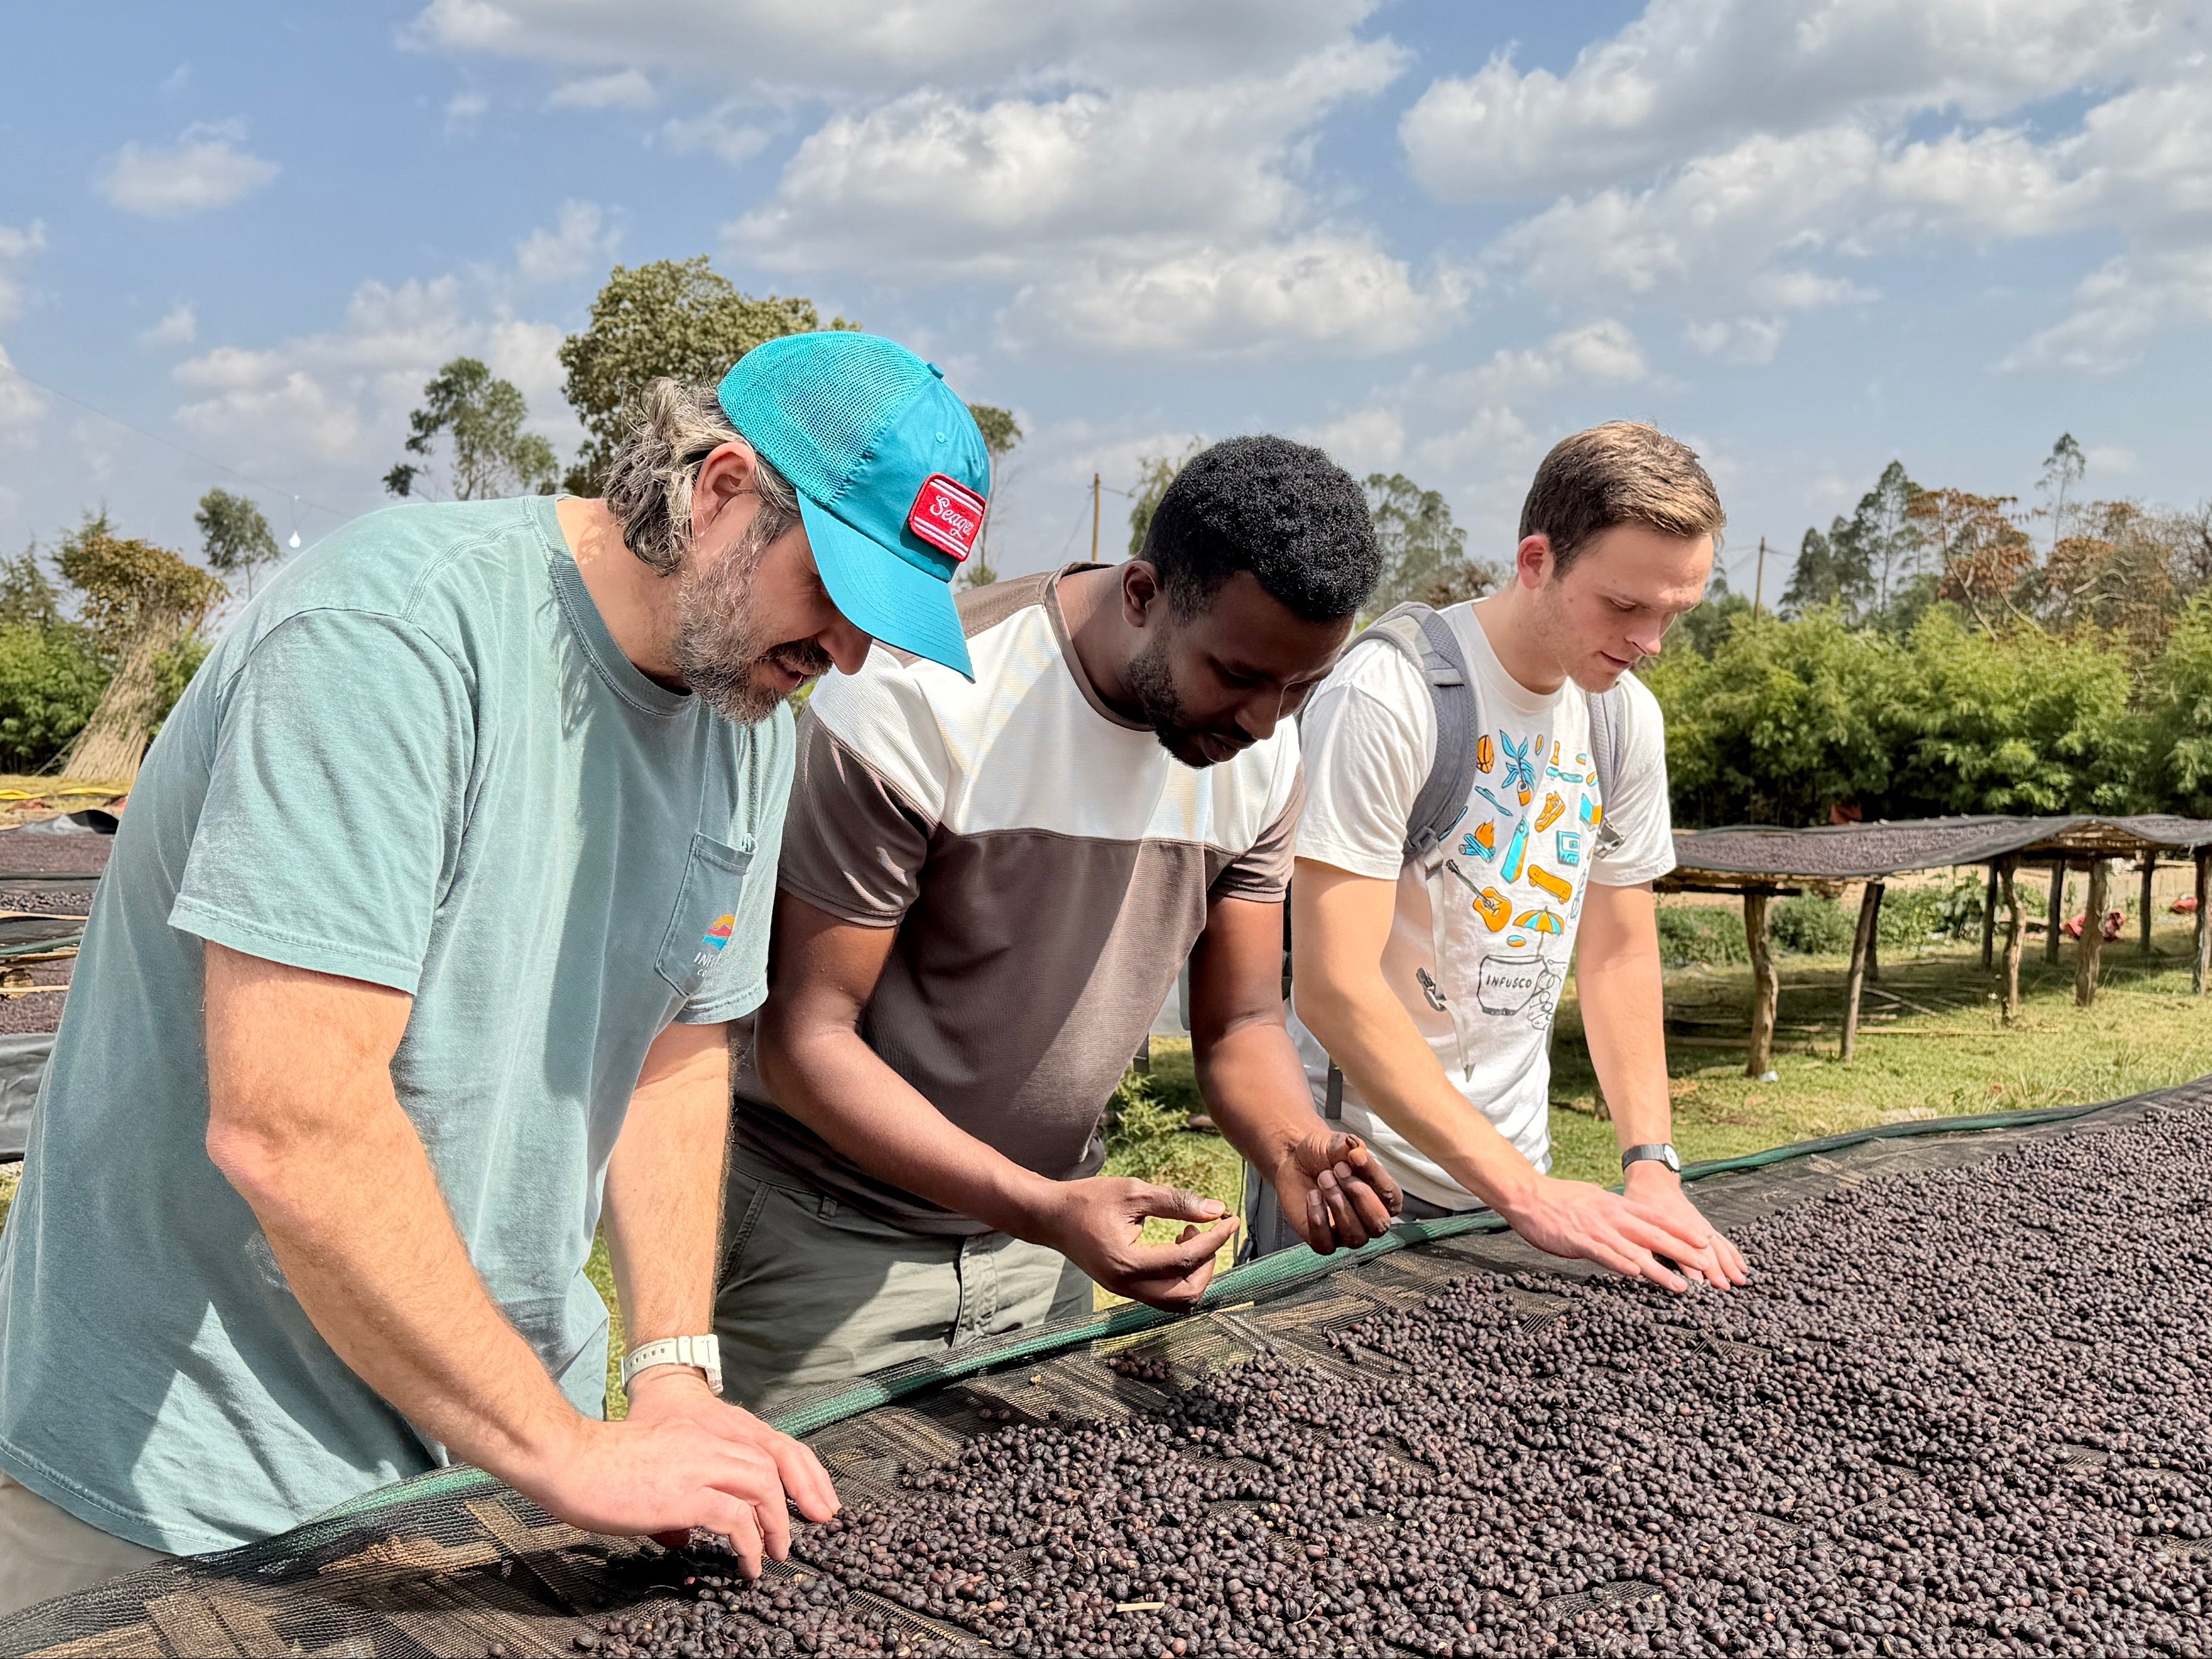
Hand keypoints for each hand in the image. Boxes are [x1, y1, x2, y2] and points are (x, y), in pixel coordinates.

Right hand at [518, 1370, 839, 1577]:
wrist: (568, 1458)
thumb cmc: (594, 1467)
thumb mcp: (646, 1471)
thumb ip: (672, 1496)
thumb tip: (683, 1535)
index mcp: (693, 1435)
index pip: (749, 1452)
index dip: (770, 1480)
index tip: (776, 1510)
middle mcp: (704, 1445)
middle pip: (766, 1467)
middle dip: (783, 1503)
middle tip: (783, 1537)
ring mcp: (698, 1468)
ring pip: (761, 1487)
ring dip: (774, 1523)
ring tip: (773, 1554)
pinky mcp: (687, 1496)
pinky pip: (736, 1519)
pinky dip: (750, 1543)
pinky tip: (747, 1564)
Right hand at [1035, 1176, 1240, 1309]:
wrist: (1051, 1217)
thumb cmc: (1088, 1200)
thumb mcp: (1134, 1192)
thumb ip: (1176, 1201)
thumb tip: (1216, 1211)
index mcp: (1127, 1263)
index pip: (1185, 1260)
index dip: (1214, 1240)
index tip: (1230, 1220)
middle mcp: (1126, 1286)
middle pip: (1186, 1294)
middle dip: (1208, 1264)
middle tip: (1210, 1232)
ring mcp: (1124, 1292)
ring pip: (1177, 1301)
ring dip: (1195, 1273)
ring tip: (1190, 1237)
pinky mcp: (1124, 1289)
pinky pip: (1163, 1295)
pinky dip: (1180, 1276)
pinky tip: (1177, 1245)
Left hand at [1269, 1130, 1402, 1253]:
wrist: (1295, 1162)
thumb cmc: (1324, 1154)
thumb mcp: (1337, 1143)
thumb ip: (1350, 1147)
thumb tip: (1358, 1152)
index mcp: (1385, 1197)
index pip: (1392, 1196)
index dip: (1374, 1176)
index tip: (1355, 1156)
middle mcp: (1370, 1220)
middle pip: (1379, 1225)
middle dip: (1359, 1195)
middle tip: (1338, 1169)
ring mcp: (1348, 1234)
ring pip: (1354, 1236)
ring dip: (1338, 1204)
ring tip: (1323, 1178)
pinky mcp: (1323, 1241)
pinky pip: (1326, 1245)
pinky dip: (1318, 1221)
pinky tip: (1313, 1196)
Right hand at [1496, 1172, 1734, 1293]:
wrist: (1528, 1195)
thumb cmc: (1559, 1200)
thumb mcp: (1595, 1201)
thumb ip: (1614, 1214)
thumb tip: (1630, 1225)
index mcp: (1617, 1206)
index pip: (1657, 1217)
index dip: (1683, 1230)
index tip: (1705, 1240)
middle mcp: (1613, 1215)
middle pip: (1655, 1234)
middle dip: (1683, 1251)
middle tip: (1706, 1265)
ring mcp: (1598, 1228)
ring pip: (1636, 1249)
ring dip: (1660, 1268)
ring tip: (1681, 1285)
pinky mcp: (1580, 1240)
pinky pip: (1605, 1254)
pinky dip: (1622, 1263)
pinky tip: (1636, 1275)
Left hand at [1621, 1162, 1747, 1289]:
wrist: (1653, 1181)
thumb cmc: (1642, 1203)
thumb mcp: (1636, 1222)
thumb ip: (1642, 1244)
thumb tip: (1645, 1266)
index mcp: (1673, 1227)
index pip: (1685, 1250)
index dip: (1693, 1268)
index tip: (1702, 1285)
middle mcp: (1691, 1227)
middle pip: (1706, 1250)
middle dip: (1717, 1270)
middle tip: (1726, 1288)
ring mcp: (1700, 1225)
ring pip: (1718, 1245)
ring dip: (1730, 1263)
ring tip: (1740, 1280)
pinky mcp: (1704, 1225)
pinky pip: (1722, 1240)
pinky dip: (1733, 1253)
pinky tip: (1742, 1265)